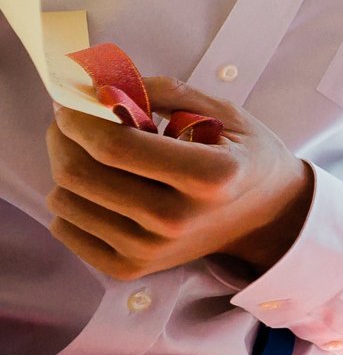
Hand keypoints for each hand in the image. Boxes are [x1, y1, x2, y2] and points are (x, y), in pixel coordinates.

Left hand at [46, 79, 313, 279]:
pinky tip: (99, 186)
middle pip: (81, 175)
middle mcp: (177, 220)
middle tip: (71, 119)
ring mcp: (151, 249)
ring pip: (65, 201)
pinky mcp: (130, 267)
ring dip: (67, 165)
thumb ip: (162, 92)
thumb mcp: (222, 111)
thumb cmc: (242, 154)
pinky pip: (64, 229)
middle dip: (63, 137)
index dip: (80, 118)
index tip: (70, 101)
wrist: (267, 215)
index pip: (116, 147)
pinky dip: (71, 200)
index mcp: (210, 176)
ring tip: (93, 153)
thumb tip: (97, 86)